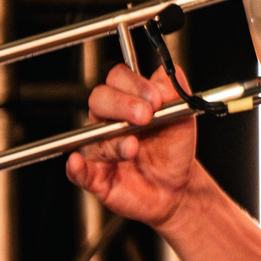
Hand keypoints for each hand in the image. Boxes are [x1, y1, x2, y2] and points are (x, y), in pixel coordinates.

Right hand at [65, 64, 198, 228]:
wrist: (178, 186)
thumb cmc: (173, 149)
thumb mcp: (184, 118)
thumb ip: (176, 94)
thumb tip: (170, 74)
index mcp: (129, 102)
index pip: (118, 80)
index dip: (135, 85)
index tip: (156, 98)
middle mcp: (109, 121)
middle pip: (99, 99)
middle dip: (121, 104)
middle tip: (145, 115)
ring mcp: (100, 147)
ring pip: (94, 136)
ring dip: (114, 141)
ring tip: (134, 146)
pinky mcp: (96, 176)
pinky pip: (78, 172)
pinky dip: (76, 167)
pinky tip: (78, 162)